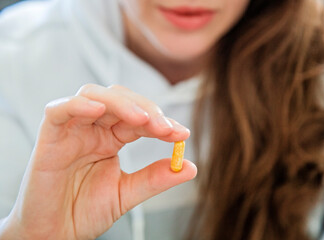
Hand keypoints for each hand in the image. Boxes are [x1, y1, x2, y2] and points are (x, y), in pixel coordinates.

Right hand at [0, 84, 196, 239]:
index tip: (182, 133)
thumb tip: (190, 167)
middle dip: (146, 109)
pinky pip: (59, 110)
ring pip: (94, 95)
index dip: (161, 122)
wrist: (54, 234)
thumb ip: (155, 178)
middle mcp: (93, 128)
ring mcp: (72, 130)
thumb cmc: (84, 211)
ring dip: (121, 103)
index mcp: (111, 139)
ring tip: (142, 119)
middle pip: (120, 99)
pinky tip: (99, 110)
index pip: (139, 119)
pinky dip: (78, 105)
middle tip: (166, 127)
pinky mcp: (49, 136)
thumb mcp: (126, 194)